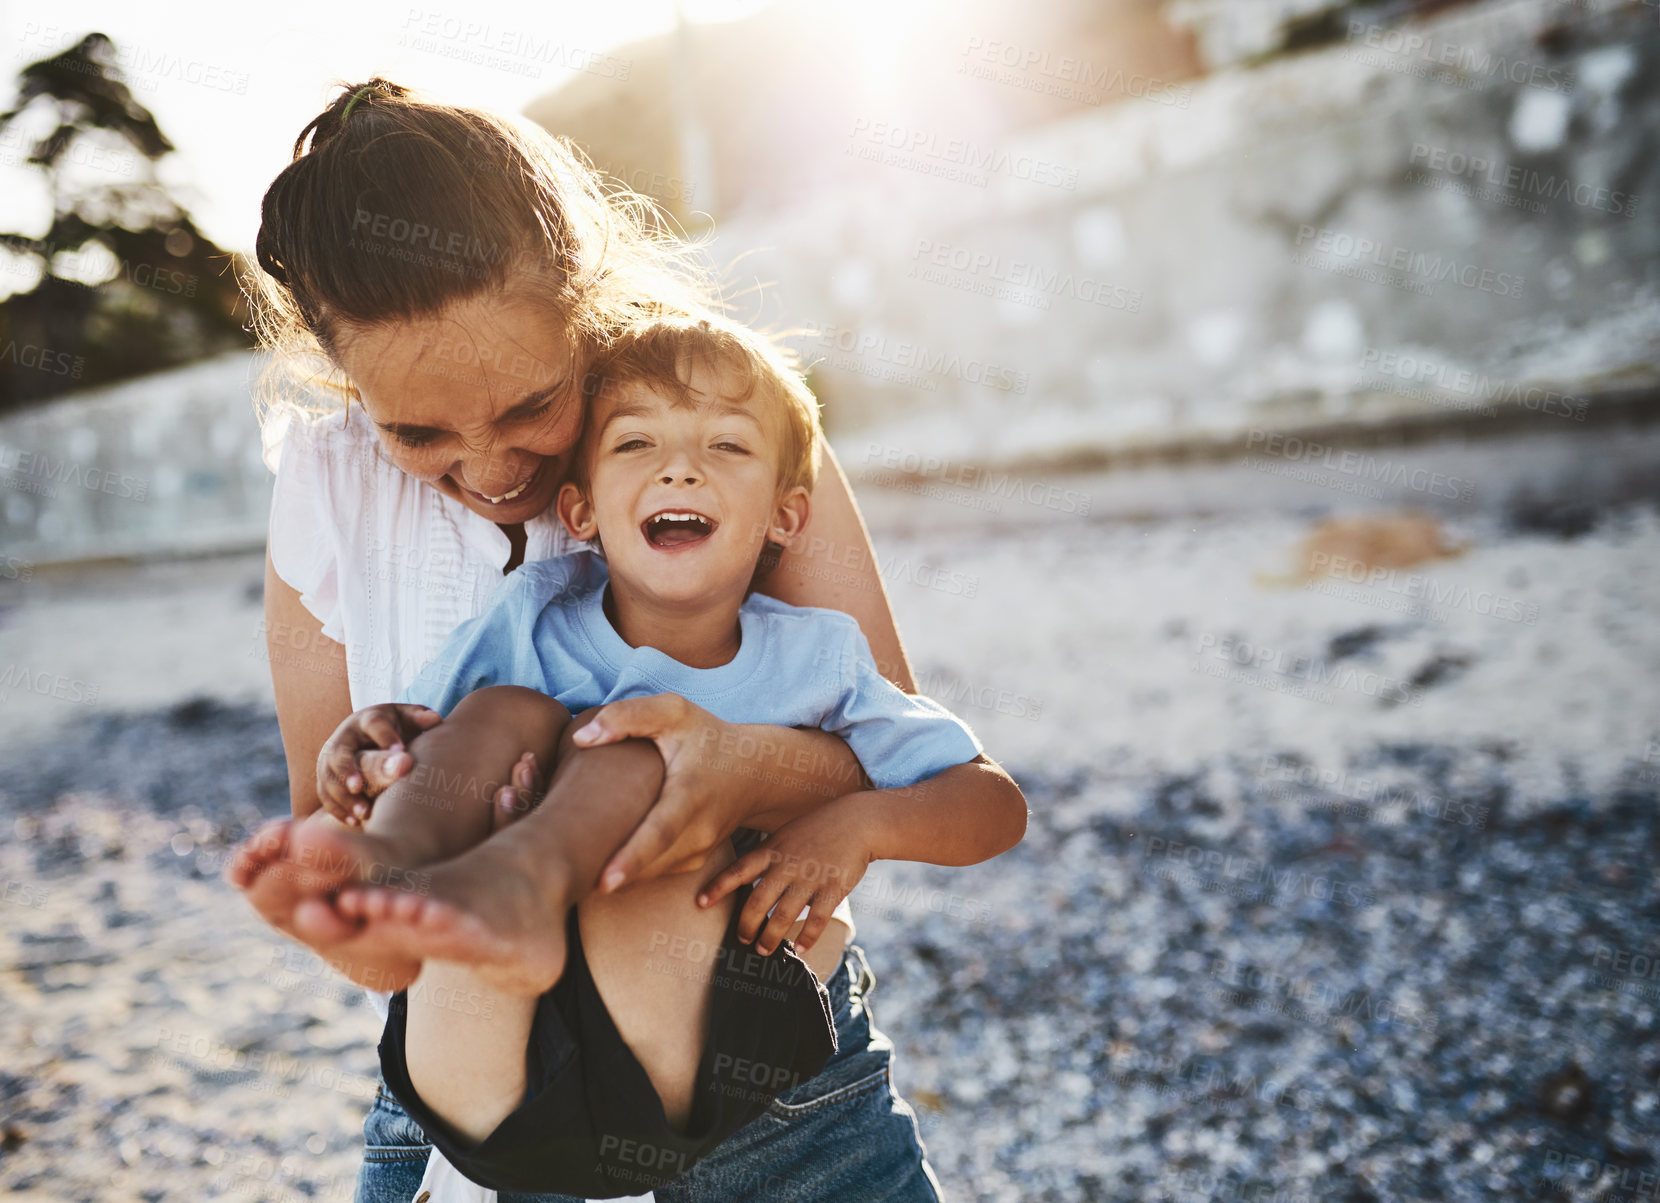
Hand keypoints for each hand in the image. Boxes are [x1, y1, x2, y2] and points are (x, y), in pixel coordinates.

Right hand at [315, 703, 441, 824]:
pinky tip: (354, 822)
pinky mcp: (325, 777)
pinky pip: (324, 794)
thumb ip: (419, 718)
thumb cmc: (394, 727)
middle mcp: (344, 737)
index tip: (403, 754)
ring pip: (328, 776)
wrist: (366, 735)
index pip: (374, 725)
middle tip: (360, 787)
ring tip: (363, 813)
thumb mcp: (406, 718)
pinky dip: (337, 809)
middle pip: (340, 752)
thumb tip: (434, 719)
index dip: (387, 738)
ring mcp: (330, 758)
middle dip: (348, 769)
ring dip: (343, 796)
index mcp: (367, 720)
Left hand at [571, 694, 753, 890]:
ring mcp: (700, 850)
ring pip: (648, 873)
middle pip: (648, 862)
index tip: (604, 881)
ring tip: (572, 868)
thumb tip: (581, 739)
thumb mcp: (675, 712)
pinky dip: (628, 870)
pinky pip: (654, 873)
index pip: (661, 831)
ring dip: (614, 873)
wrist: (755, 771)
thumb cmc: (707, 737)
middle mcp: (700, 830)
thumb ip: (629, 716)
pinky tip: (601, 856)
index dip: (632, 857)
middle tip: (561, 877)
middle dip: (607, 872)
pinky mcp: (693, 860)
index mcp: (691, 793)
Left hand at [696, 806, 873, 955]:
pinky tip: (800, 948)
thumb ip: (765, 857)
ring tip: (765, 949)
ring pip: (784, 915)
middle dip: (747, 925)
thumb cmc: (816, 830)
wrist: (857, 822)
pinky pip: (817, 920)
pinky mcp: (832, 888)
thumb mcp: (785, 835)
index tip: (699, 903)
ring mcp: (810, 877)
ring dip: (772, 937)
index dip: (717, 887)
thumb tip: (741, 880)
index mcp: (772, 850)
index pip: (738, 870)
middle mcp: (787, 864)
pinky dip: (807, 938)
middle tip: (743, 939)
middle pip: (758, 901)